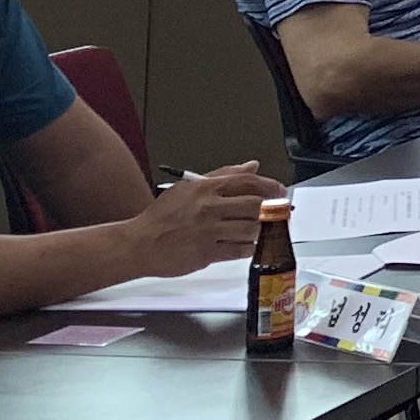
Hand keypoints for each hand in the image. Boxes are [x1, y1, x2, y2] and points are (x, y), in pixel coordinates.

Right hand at [136, 164, 281, 274]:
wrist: (138, 243)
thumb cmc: (162, 217)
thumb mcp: (189, 188)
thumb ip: (223, 175)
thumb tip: (252, 166)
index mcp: (205, 188)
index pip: (248, 182)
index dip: (271, 186)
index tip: (280, 192)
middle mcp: (209, 207)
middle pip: (255, 205)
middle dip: (273, 209)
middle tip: (280, 212)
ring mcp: (208, 231)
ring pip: (251, 228)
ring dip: (262, 230)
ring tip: (263, 230)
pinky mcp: (207, 253)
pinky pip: (240, 249)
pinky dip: (250, 247)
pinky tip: (249, 245)